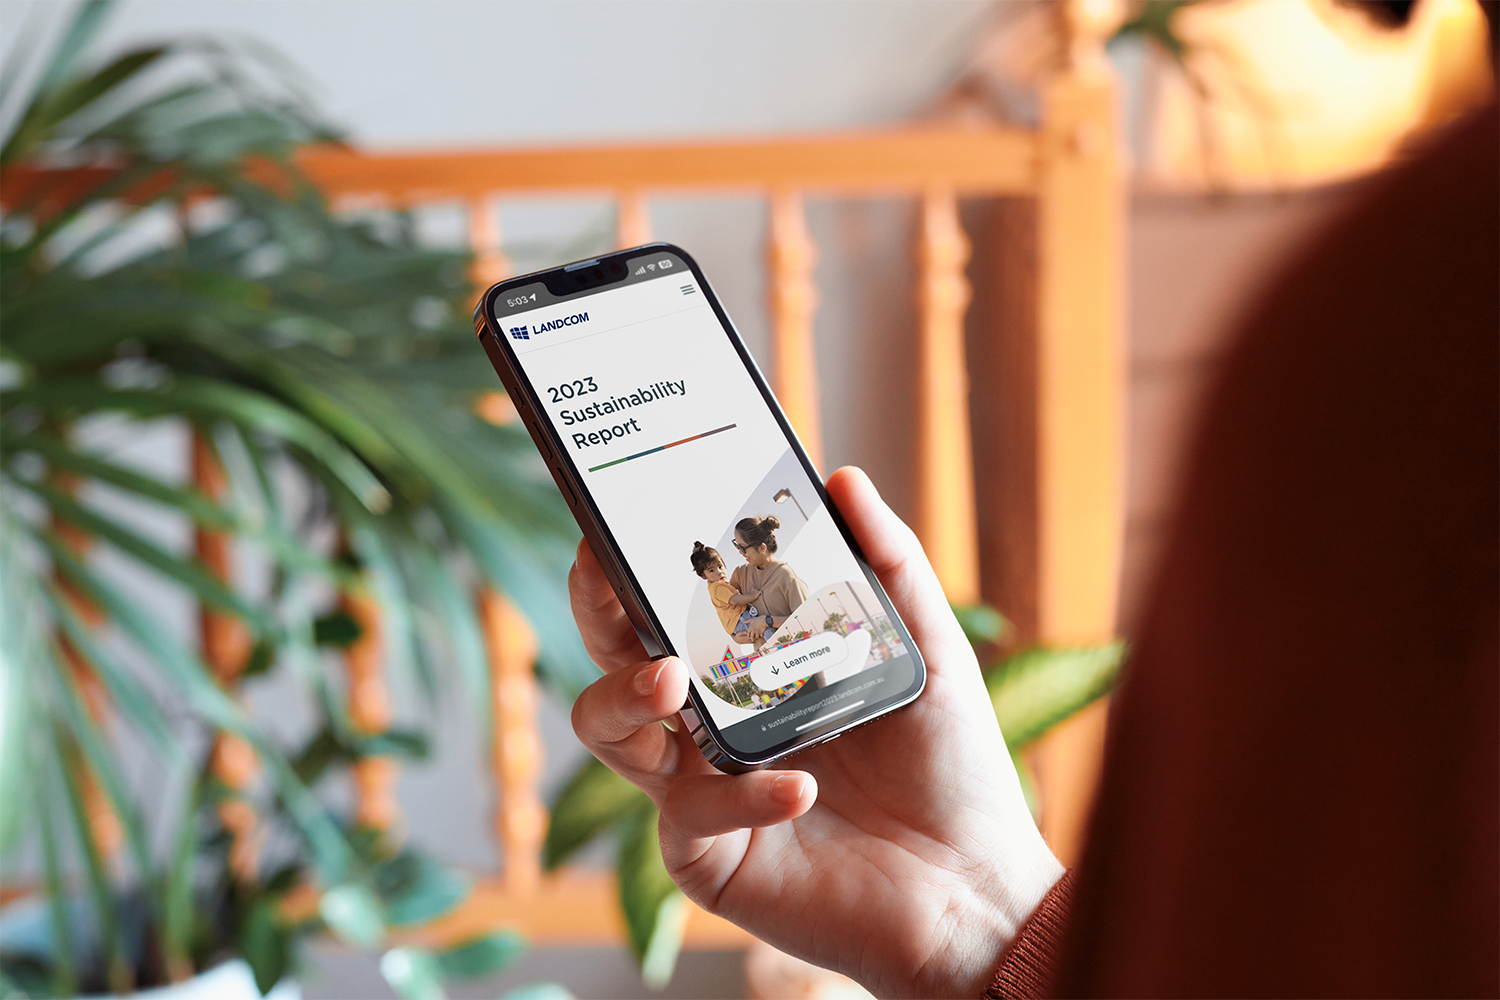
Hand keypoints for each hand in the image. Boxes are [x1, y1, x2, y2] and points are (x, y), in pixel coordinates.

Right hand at [567, 467, 1062, 997]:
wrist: (977, 884)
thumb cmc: (948, 766)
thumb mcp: (927, 649)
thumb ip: (889, 563)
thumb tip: (843, 478)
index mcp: (748, 664)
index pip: (670, 600)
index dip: (633, 557)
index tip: (623, 510)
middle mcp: (709, 720)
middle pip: (615, 653)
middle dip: (601, 608)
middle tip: (615, 576)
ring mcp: (700, 787)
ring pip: (607, 730)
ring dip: (625, 695)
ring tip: (669, 676)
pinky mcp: (708, 856)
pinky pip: (688, 816)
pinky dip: (738, 795)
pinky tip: (798, 786)